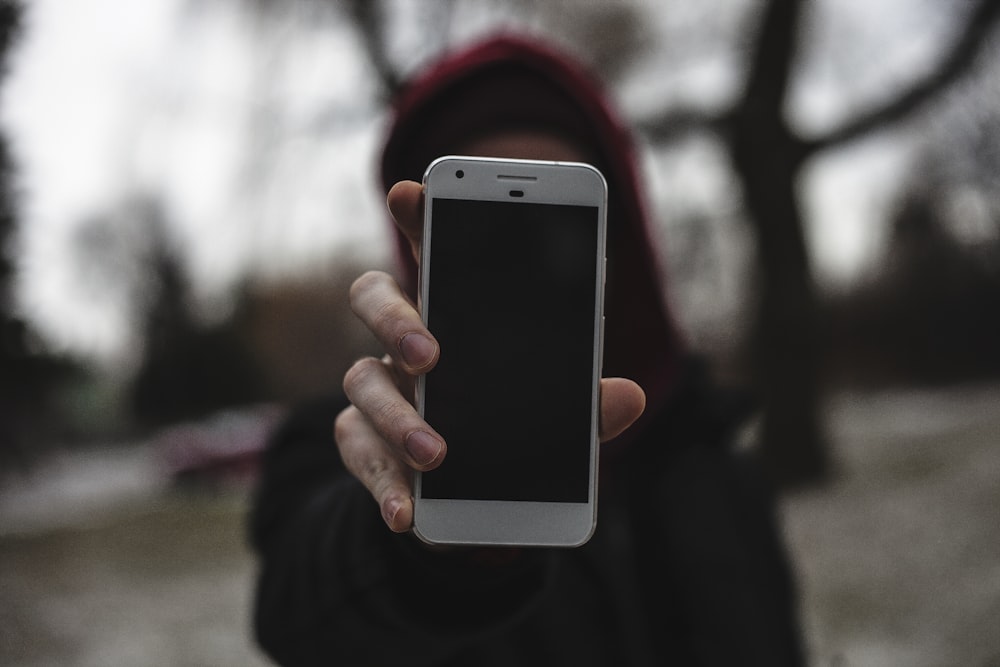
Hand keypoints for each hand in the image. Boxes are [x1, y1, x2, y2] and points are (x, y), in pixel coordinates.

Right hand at [335, 180, 645, 532]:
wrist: (477, 494)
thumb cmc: (514, 424)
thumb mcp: (557, 409)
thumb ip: (586, 401)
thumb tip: (630, 396)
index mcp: (455, 309)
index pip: (431, 247)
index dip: (419, 215)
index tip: (411, 191)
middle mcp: (407, 338)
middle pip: (375, 299)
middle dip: (398, 319)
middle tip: (432, 353)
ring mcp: (379, 388)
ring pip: (361, 379)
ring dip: (399, 416)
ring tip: (436, 453)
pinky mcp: (364, 442)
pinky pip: (359, 453)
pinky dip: (384, 483)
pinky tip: (407, 512)